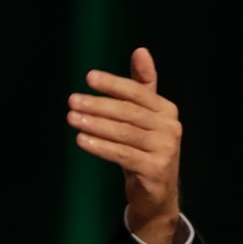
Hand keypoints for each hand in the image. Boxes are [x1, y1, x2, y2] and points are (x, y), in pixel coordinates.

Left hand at [67, 47, 181, 243]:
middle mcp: (170, 128)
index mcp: (167, 111)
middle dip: (98, 105)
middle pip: (128, 112)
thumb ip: (141, 85)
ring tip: (72, 118)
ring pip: (123, 133)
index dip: (113, 84)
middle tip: (72, 100)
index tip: (89, 77)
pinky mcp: (155, 170)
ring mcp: (165, 150)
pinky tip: (80, 140)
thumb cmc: (144, 148)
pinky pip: (122, 154)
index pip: (137, 92)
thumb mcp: (144, 117)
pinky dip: (99, 146)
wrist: (156, 193)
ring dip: (94, 124)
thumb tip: (140, 50)